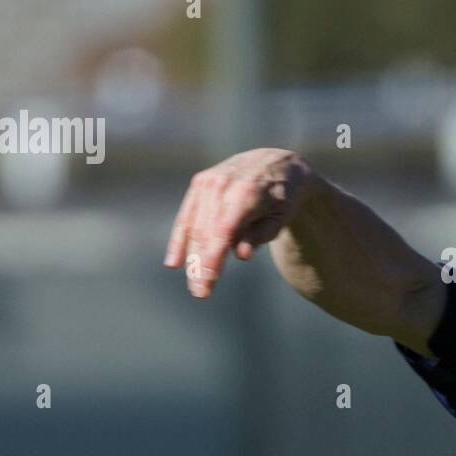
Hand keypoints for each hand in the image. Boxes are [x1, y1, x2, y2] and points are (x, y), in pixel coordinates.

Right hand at [164, 148, 313, 297]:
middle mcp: (223, 184)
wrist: (275, 162)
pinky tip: (174, 262)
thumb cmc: (282, 197)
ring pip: (194, 227)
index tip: (206, 286)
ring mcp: (209, 182)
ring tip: (194, 283)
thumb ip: (261, 235)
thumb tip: (240, 254)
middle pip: (205, 233)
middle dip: (201, 265)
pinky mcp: (200, 183)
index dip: (211, 261)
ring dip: (191, 257)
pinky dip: (179, 239)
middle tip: (201, 293)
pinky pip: (186, 215)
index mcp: (246, 193)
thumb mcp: (280, 217)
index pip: (223, 233)